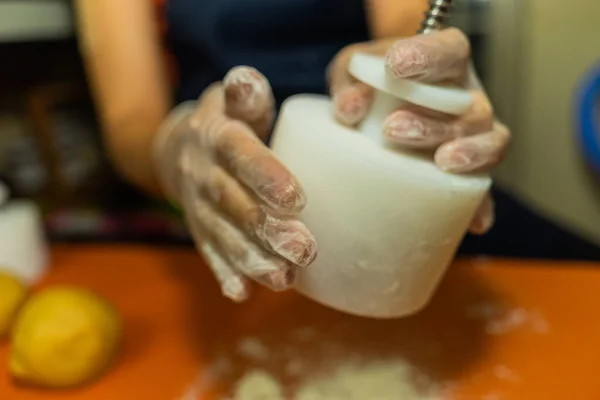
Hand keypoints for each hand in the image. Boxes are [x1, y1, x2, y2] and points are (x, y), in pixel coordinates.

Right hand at [153, 67, 316, 300]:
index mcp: (216, 138)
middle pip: (234, 204)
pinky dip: (225, 274)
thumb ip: (244, 94)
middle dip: (267, 230)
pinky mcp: (198, 231)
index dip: (265, 177)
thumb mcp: (231, 101)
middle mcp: (203, 175)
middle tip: (304, 250)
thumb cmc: (225, 123)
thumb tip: (248, 82)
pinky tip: (243, 293)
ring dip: (253, 260)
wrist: (177, 151)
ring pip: (224, 236)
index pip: (240, 157)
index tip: (297, 199)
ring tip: (285, 278)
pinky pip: (209, 254)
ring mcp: (198, 208)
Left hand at [327, 28, 510, 233]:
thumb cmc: (373, 84)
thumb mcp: (354, 71)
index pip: (450, 49)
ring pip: (492, 141)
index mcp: (444, 62)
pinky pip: (486, 189)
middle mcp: (467, 96)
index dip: (430, 56)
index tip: (398, 65)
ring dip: (469, 153)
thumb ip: (349, 80)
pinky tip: (475, 221)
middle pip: (471, 106)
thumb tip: (349, 108)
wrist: (380, 110)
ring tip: (441, 163)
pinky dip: (481, 205)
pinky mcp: (470, 169)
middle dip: (436, 120)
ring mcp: (475, 133)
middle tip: (392, 129)